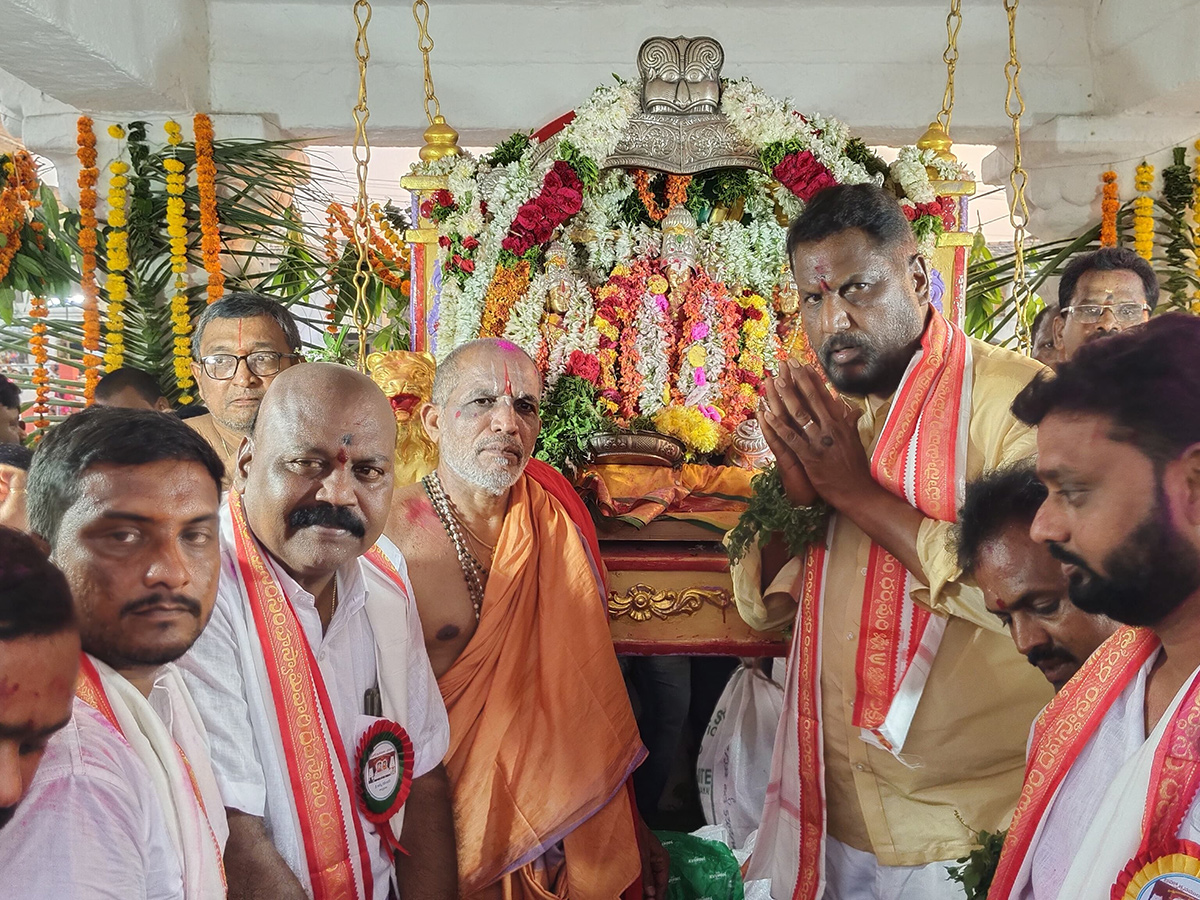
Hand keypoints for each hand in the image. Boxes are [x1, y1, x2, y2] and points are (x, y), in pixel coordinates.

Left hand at [637, 817, 669, 899]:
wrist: (623, 818)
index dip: (658, 895)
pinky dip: (635, 882)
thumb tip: (649, 892)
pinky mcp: (637, 860)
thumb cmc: (636, 829)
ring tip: (636, 896)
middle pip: (654, 883)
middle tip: (642, 899)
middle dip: (648, 893)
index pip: (663, 883)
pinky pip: (638, 875)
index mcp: (662, 859)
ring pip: (646, 880)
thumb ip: (647, 875)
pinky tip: (630, 889)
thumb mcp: (642, 855)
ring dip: (641, 889)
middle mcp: (655, 861)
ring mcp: (646, 860)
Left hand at [761, 361, 873, 510]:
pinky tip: (767, 415)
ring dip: (786, 397)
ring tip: (775, 381)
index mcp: (840, 424)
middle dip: (798, 380)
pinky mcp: (810, 457)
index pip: (825, 396)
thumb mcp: (854, 440)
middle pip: (811, 399)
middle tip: (786, 363)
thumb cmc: (855, 467)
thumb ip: (850, 423)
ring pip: (800, 415)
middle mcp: (830, 428)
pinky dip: (779, 426)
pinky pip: (792, 438)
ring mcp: (820, 442)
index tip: (803, 364)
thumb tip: (852, 408)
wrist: (857, 491)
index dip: (813, 379)